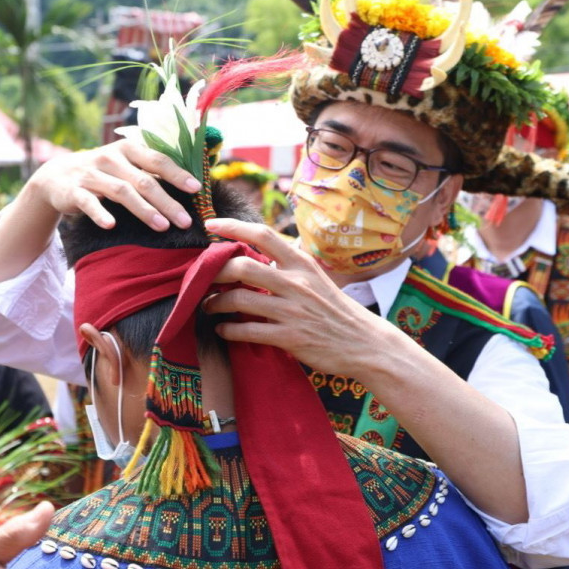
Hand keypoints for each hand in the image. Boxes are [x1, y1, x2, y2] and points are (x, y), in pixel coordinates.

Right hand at [26, 140, 200, 230]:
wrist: (56, 176)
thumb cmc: (104, 172)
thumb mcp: (125, 163)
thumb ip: (151, 169)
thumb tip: (192, 182)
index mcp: (128, 149)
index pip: (157, 159)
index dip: (178, 174)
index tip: (197, 188)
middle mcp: (110, 158)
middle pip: (144, 180)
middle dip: (167, 201)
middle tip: (185, 221)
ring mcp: (91, 174)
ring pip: (121, 192)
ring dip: (144, 210)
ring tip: (163, 227)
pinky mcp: (73, 190)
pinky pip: (88, 202)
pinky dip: (100, 213)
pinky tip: (111, 225)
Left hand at [202, 218, 405, 377]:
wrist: (363, 342)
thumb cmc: (335, 309)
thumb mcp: (316, 278)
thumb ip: (289, 266)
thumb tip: (259, 252)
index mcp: (301, 263)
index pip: (263, 234)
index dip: (233, 227)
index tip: (211, 226)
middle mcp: (296, 283)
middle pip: (242, 267)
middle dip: (216, 272)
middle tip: (204, 278)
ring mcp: (292, 311)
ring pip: (239, 300)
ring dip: (215, 303)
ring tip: (208, 305)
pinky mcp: (290, 338)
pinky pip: (247, 331)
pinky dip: (228, 330)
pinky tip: (223, 330)